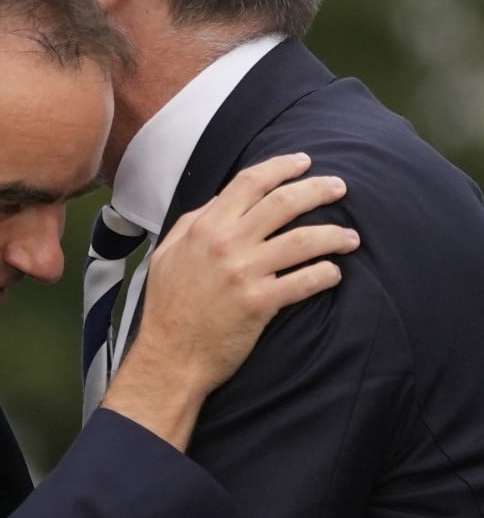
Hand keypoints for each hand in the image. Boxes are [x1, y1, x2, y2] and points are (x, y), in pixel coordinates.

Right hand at [102, 153, 358, 448]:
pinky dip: (327, 274)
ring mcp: (244, 273)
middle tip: (340, 188)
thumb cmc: (167, 306)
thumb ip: (192, 222)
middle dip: (318, 190)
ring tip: (350, 238)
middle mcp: (226, 244)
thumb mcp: (167, 254)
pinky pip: (306, 281)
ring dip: (334, 234)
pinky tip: (335, 273)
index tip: (304, 161)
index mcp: (204, 227)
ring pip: (303, 240)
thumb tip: (219, 200)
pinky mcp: (260, 303)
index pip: (249, 182)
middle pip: (283, 203)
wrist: (169, 356)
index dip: (282, 166)